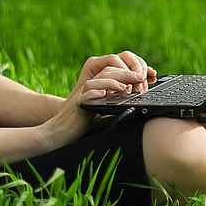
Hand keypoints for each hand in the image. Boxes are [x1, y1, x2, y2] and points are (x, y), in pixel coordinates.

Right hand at [40, 52, 157, 150]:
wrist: (59, 134)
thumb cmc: (81, 124)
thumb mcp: (102, 111)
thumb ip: (115, 103)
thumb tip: (136, 99)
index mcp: (98, 87)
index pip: (115, 72)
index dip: (130, 72)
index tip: (145, 77)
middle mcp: (91, 87)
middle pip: (110, 71)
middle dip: (127, 73)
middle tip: (142, 76)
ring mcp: (84, 94)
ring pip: (101, 78)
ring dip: (117, 79)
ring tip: (131, 83)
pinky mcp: (78, 103)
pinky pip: (89, 92)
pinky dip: (100, 90)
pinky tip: (110, 92)